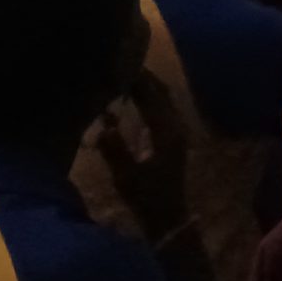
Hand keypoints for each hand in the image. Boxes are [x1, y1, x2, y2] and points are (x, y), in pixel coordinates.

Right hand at [93, 71, 190, 240]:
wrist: (168, 216)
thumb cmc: (146, 197)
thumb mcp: (126, 176)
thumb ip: (115, 151)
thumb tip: (104, 127)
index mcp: (166, 132)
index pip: (152, 98)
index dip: (139, 81)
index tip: (122, 65)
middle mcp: (176, 127)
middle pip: (162, 94)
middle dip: (145, 79)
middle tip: (124, 64)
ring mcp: (177, 132)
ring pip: (165, 100)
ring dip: (150, 87)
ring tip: (128, 76)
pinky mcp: (174, 139)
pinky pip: (164, 110)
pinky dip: (152, 99)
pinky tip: (137, 100)